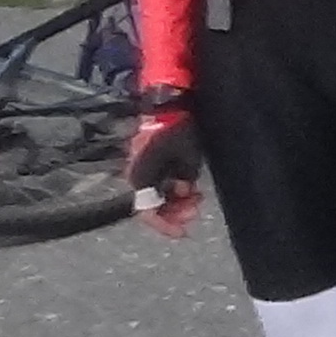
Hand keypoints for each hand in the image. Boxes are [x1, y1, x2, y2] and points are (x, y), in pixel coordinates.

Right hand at [125, 98, 202, 236]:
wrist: (167, 103)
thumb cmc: (177, 128)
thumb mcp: (188, 158)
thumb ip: (185, 180)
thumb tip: (183, 192)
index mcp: (141, 176)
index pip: (147, 212)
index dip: (164, 225)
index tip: (183, 232)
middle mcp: (138, 175)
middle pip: (153, 206)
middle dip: (176, 212)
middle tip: (197, 209)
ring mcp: (142, 168)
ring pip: (158, 195)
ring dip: (177, 201)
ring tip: (198, 198)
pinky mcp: (149, 162)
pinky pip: (159, 183)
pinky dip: (175, 189)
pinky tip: (191, 187)